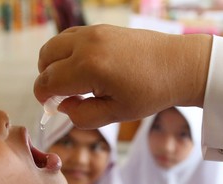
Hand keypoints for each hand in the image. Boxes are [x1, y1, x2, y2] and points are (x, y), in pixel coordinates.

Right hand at [34, 25, 211, 128]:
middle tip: (62, 96)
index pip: (47, 81)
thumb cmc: (150, 92)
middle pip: (45, 58)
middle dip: (46, 79)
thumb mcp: (115, 114)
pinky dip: (67, 53)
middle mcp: (87, 45)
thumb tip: (62, 107)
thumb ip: (82, 116)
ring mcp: (93, 32)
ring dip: (54, 64)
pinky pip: (70, 38)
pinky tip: (83, 70)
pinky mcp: (101, 28)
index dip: (43, 97)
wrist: (179, 65)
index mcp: (88, 68)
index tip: (51, 107)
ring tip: (73, 83)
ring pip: (54, 45)